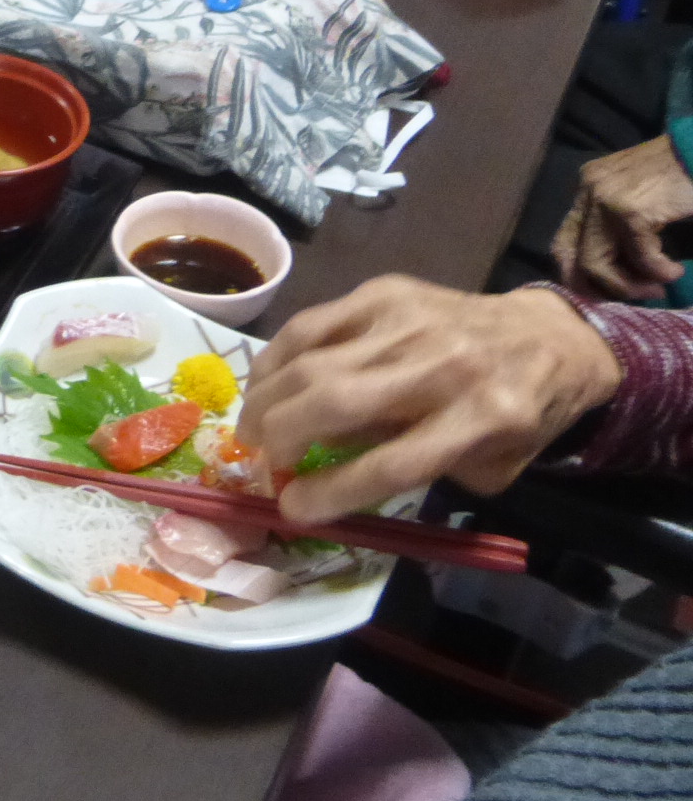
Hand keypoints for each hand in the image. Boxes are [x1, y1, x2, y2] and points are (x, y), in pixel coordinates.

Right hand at [237, 275, 621, 521]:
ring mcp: (408, 322)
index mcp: (481, 422)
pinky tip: (266, 383)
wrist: (548, 338)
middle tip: (258, 461)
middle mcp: (443, 367)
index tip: (289, 507)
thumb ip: (416, 470)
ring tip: (251, 428)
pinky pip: (309, 325)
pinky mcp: (384, 292)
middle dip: (279, 438)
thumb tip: (323, 469)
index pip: (390, 465)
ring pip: (310, 361)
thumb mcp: (488, 467)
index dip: (329, 493)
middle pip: (335, 403)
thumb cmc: (518, 417)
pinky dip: (275, 359)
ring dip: (263, 400)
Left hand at [552, 133, 692, 300]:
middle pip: (571, 256)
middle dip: (601, 287)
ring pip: (597, 264)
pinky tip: (674, 271)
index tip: (605, 294)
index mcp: (586, 189)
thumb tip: (612, 276)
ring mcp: (605, 199)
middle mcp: (587, 191)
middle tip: (635, 295)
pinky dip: (659, 272)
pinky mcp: (630, 210)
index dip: (577, 275)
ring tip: (658, 287)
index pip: (563, 242)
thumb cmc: (681, 176)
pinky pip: (639, 257)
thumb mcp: (639, 200)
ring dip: (629, 286)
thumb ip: (618, 230)